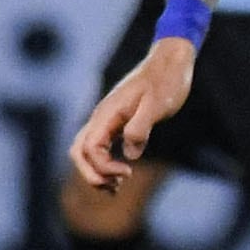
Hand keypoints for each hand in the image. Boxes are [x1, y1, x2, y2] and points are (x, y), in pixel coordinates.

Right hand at [73, 38, 194, 190]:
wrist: (170, 62)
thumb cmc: (166, 81)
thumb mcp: (157, 105)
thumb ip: (140, 128)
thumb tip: (130, 155)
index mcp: (106, 114)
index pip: (90, 148)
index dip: (104, 167)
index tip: (129, 172)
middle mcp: (101, 117)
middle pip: (79, 152)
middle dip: (92, 174)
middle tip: (115, 188)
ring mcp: (107, 120)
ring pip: (87, 151)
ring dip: (97, 171)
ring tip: (117, 186)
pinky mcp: (117, 122)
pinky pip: (101, 146)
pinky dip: (105, 163)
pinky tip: (122, 173)